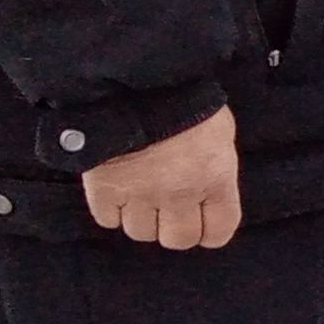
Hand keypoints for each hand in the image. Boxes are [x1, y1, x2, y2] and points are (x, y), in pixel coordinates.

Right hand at [82, 105, 241, 250]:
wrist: (135, 83)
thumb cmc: (187, 101)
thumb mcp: (219, 133)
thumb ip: (215, 169)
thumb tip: (208, 192)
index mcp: (215, 180)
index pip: (219, 232)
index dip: (210, 231)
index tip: (203, 224)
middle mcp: (180, 195)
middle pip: (178, 240)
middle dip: (174, 228)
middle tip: (168, 211)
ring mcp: (140, 195)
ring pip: (140, 232)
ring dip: (141, 219)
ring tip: (140, 196)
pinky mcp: (104, 190)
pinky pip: (107, 219)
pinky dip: (111, 210)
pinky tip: (116, 192)